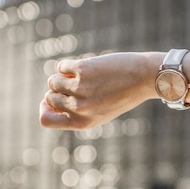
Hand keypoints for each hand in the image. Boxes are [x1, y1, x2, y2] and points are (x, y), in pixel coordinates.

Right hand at [39, 53, 158, 129]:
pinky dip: (69, 65)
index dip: (45, 109)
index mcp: (82, 123)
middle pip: (48, 98)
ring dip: (63, 76)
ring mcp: (79, 89)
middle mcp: (79, 109)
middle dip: (57, 90)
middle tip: (74, 84)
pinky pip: (62, 66)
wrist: (144, 78)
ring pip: (53, 81)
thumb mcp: (100, 112)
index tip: (53, 101)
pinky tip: (85, 66)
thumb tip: (48, 100)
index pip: (45, 120)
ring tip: (80, 76)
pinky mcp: (82, 70)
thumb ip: (76, 111)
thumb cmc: (123, 95)